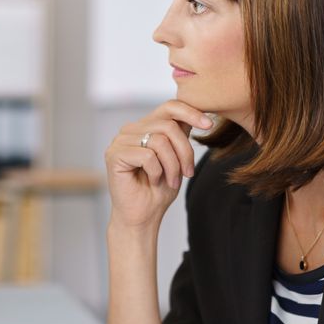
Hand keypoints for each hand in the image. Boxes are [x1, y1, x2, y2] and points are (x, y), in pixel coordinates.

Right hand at [104, 99, 212, 229]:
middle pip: (168, 125)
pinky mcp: (114, 155)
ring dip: (172, 165)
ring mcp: (119, 141)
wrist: (142, 217)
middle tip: (187, 173)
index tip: (209, 125)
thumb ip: (180, 135)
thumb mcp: (177, 157)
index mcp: (144, 127)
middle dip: (184, 151)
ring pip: (159, 140)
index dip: (191, 112)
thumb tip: (199, 114)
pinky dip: (157, 171)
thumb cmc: (158, 190)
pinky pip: (147, 155)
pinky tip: (154, 181)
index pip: (169, 107)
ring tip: (171, 180)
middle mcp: (130, 130)